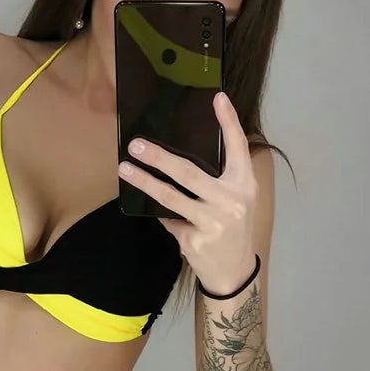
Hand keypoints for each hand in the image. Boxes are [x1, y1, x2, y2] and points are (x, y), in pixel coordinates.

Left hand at [118, 91, 257, 294]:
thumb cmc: (231, 229)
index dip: (228, 122)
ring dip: (144, 181)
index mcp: (244, 185)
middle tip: (136, 145)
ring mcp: (213, 221)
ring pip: (170, 196)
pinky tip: (153, 209)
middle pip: (189, 172)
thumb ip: (218, 179)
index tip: (216, 97)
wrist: (233, 272)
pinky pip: (168, 219)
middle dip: (159, 157)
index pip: (238, 147)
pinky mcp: (194, 239)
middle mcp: (231, 200)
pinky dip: (161, 214)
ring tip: (124, 169)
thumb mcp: (235, 200)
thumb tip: (178, 157)